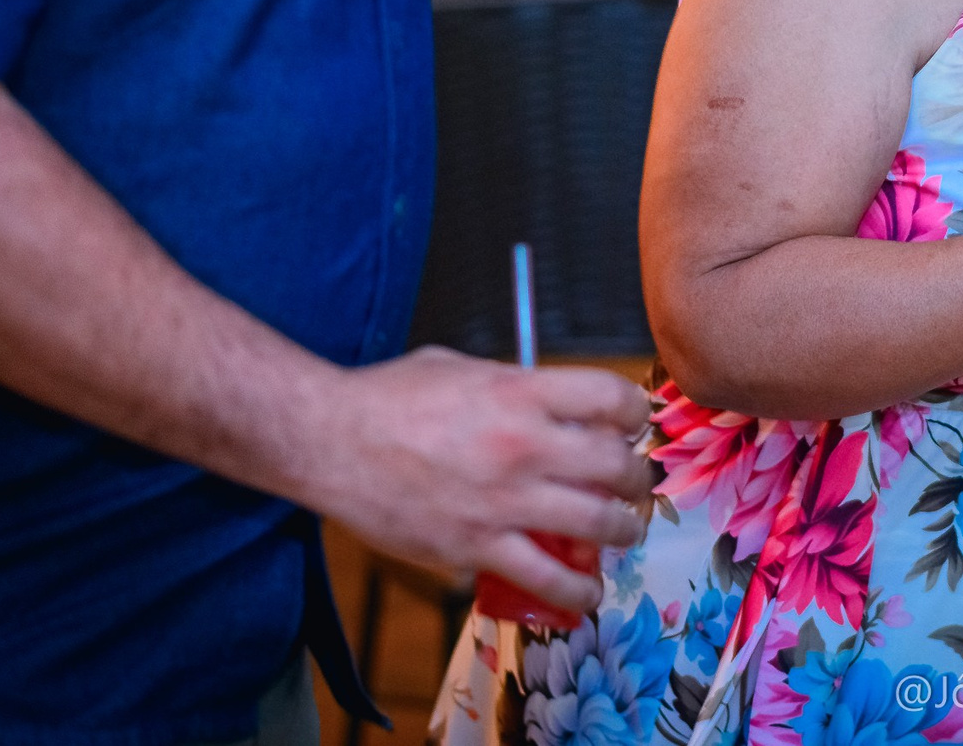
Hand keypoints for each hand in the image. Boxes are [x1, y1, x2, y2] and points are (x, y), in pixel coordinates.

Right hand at [296, 347, 654, 617]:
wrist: (325, 440)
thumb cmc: (388, 397)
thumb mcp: (463, 368)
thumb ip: (514, 385)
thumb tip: (551, 400)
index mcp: (520, 392)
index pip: (614, 398)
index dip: (637, 413)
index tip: (634, 425)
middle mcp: (522, 446)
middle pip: (617, 465)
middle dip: (637, 477)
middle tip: (633, 482)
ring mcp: (501, 501)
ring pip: (597, 524)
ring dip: (623, 530)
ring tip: (623, 530)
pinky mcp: (474, 548)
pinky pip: (545, 579)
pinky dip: (577, 592)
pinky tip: (588, 593)